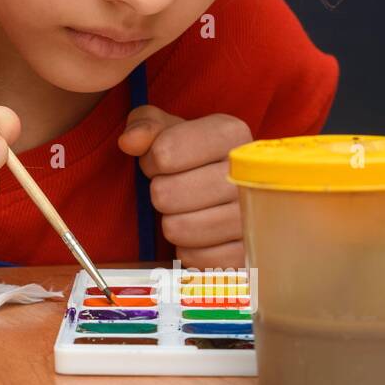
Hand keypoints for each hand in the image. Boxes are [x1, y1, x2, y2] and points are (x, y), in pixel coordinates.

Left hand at [117, 105, 250, 268]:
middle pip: (166, 194)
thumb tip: (130, 141)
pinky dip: (188, 250)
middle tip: (173, 190)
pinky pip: (197, 258)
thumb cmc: (191, 156)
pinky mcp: (251, 251)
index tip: (160, 163)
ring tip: (186, 211)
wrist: (224, 187)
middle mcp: (250, 172)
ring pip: (179, 228)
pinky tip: (198, 235)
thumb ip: (145, 126)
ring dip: (172, 222)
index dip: (150, 161)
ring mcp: (254, 215)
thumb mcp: (166, 129)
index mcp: (230, 133)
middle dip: (159, 194)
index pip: (164, 152)